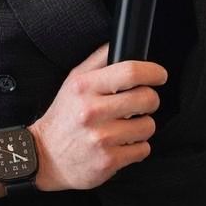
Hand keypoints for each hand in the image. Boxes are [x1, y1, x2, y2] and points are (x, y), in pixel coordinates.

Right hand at [28, 43, 166, 191]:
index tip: (159, 75)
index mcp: (84, 87)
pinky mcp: (109, 161)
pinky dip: (137, 147)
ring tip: (126, 126)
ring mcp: (101, 138)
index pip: (129, 72)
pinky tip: (121, 143)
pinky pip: (143, 149)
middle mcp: (92, 111)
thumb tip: (122, 45)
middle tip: (141, 103)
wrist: (46, 156)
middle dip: (150, 100)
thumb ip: (98, 61)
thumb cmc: (64, 117)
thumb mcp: (73, 82)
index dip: (152, 72)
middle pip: (146, 98)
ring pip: (148, 126)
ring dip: (142, 126)